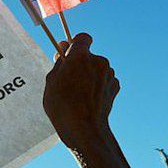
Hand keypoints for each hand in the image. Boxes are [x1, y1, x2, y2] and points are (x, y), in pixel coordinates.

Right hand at [43, 33, 119, 151]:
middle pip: (89, 56)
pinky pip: (104, 80)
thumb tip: (63, 46)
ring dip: (89, 76)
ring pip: (97, 68)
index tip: (69, 54)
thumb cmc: (62, 106)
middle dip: (81, 64)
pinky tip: (89, 99)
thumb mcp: (51, 82)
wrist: (84, 129)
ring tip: (79, 94)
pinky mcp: (115, 85)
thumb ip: (59, 62)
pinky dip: (98, 86)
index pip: (83, 38)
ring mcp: (109, 73)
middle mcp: (98, 61)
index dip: (75, 44)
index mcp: (80, 56)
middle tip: (69, 81)